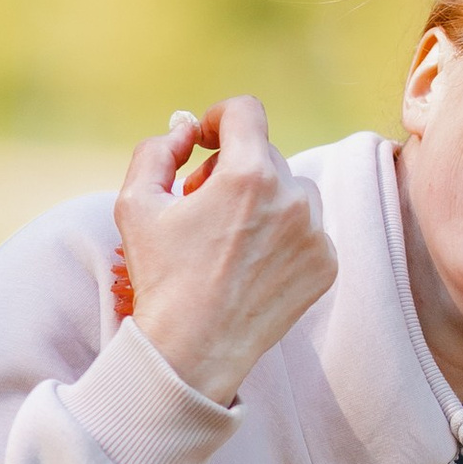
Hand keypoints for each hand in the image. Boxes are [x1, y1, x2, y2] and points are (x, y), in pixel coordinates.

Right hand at [113, 99, 336, 406]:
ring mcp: (315, 233)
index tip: (204, 141)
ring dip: (263, 200)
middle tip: (201, 202)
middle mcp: (292, 198)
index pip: (245, 111)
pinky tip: (251, 264)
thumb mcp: (136, 204)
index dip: (218, 118)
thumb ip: (157, 150)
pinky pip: (308, 229)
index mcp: (248, 174)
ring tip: (229, 236)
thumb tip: (184, 130)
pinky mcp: (326, 263)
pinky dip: (283, 236)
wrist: (193, 351)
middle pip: (265, 155)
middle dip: (231, 169)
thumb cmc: (161, 278)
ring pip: (291, 190)